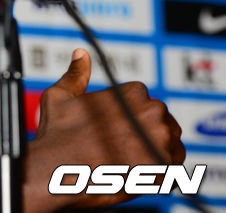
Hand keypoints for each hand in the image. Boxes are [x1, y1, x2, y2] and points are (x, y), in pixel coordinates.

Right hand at [23, 48, 184, 210]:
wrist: (54, 171)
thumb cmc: (56, 135)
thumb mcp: (59, 96)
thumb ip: (76, 74)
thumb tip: (81, 55)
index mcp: (131, 93)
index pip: (145, 102)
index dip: (128, 117)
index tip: (113, 128)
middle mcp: (151, 114)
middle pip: (160, 121)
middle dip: (144, 133)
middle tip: (118, 146)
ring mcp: (159, 142)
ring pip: (169, 145)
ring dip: (153, 151)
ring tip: (125, 160)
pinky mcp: (163, 169)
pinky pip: (172, 169)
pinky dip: (157, 172)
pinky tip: (133, 172)